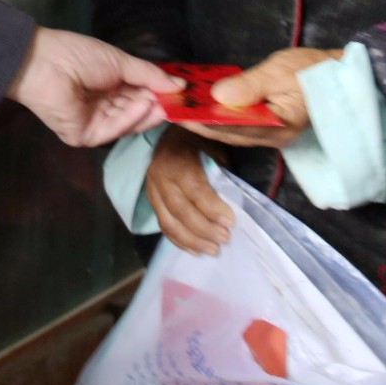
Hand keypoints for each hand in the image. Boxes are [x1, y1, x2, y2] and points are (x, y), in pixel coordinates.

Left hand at [6, 27, 183, 146]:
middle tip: (179, 102)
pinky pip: (112, 129)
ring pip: (127, 122)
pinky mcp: (84, 135)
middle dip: (156, 106)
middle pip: (135, 111)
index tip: (182, 94)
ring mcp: (93, 123)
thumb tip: (180, 84)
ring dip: (145, 111)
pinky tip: (142, 105)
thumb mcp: (119, 61)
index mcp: (108, 86)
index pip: (138, 95)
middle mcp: (102, 106)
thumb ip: (149, 75)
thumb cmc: (78, 55)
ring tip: (160, 100)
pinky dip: (129, 118)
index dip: (159, 95)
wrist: (43, 62)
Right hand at [146, 126, 233, 254]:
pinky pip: (163, 226)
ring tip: (213, 250)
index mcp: (176, 160)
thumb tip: (234, 197)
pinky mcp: (151, 201)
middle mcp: (161, 177)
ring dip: (192, 241)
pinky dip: (179, 241)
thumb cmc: (192, 140)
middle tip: (225, 239)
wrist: (163, 134)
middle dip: (205, 229)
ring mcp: (153, 191)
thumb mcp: (209, 145)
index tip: (231, 221)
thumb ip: (220, 169)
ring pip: (169, 223)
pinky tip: (195, 250)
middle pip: (181, 210)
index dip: (213, 208)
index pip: (195, 189)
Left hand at [177, 46, 342, 148]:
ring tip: (180, 108)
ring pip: (233, 130)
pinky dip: (220, 116)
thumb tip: (218, 96)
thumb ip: (249, 85)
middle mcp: (273, 136)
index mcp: (278, 126)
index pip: (232, 127)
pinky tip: (203, 105)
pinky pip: (241, 125)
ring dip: (207, 120)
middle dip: (198, 122)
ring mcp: (273, 133)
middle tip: (169, 111)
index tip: (177, 113)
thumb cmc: (314, 70)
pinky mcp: (271, 125)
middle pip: (229, 133)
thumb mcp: (280, 71)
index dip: (203, 121)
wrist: (342, 74)